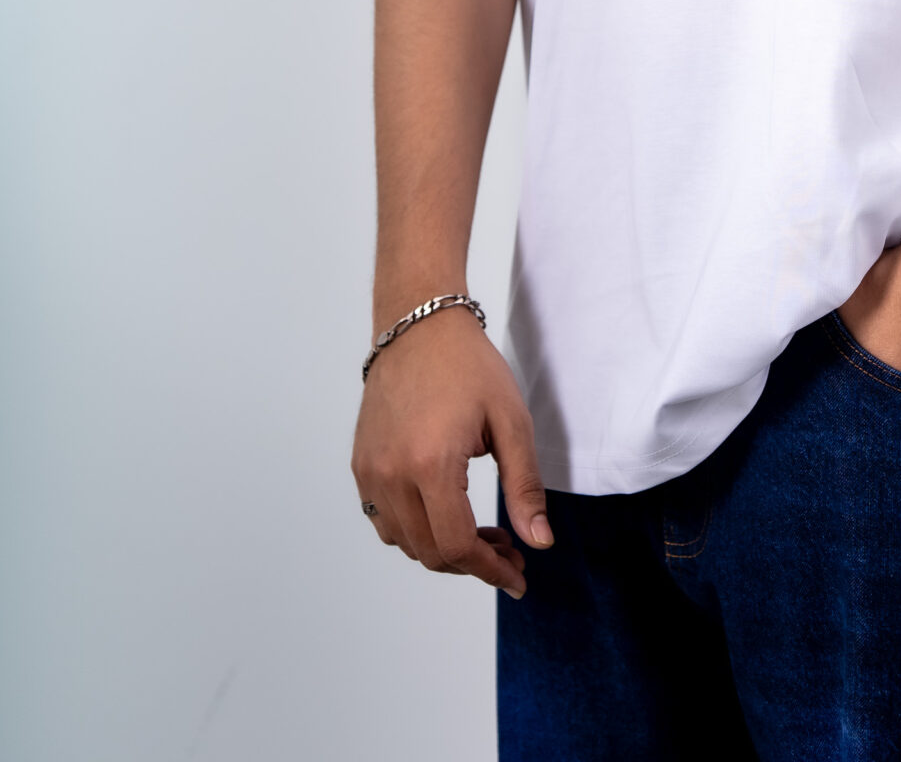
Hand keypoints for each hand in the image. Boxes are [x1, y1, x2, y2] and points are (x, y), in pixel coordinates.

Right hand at [352, 306, 550, 597]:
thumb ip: (524, 487)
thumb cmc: (468, 365)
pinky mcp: (361, 464)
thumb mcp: (511, 421)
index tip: (517, 576)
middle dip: (473, 564)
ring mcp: (370, 471)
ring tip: (483, 536)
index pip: (457, 545)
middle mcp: (391, 475)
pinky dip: (415, 531)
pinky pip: (384, 521)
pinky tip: (446, 515)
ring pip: (405, 543)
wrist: (419, 324)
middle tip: (509, 553)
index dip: (490, 569)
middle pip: (430, 552)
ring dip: (444, 551)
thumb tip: (539, 542)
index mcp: (430, 465)